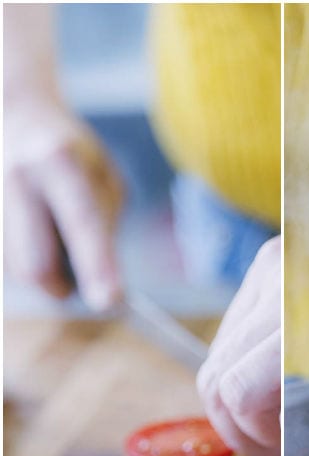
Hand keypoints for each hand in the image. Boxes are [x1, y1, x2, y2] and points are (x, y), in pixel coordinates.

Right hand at [4, 99, 122, 309]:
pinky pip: (0, 259)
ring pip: (11, 269)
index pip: (82, 223)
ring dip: (34, 272)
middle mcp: (16, 174)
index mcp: (59, 160)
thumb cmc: (70, 155)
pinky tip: (25, 235)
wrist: (12, 114)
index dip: (97, 265)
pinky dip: (15, 260)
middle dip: (58, 288)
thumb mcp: (105, 177)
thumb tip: (101, 277)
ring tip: (42, 239)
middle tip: (69, 286)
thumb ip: (106, 223)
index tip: (109, 300)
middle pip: (34, 264)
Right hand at [197, 237, 280, 455]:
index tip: (281, 452)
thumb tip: (287, 444)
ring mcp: (262, 274)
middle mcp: (271, 286)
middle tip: (272, 451)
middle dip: (238, 429)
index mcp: (296, 314)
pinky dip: (240, 377)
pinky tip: (268, 394)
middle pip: (215, 381)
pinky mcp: (261, 271)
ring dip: (233, 408)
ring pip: (212, 364)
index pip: (239, 391)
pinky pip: (227, 341)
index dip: (255, 434)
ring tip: (270, 429)